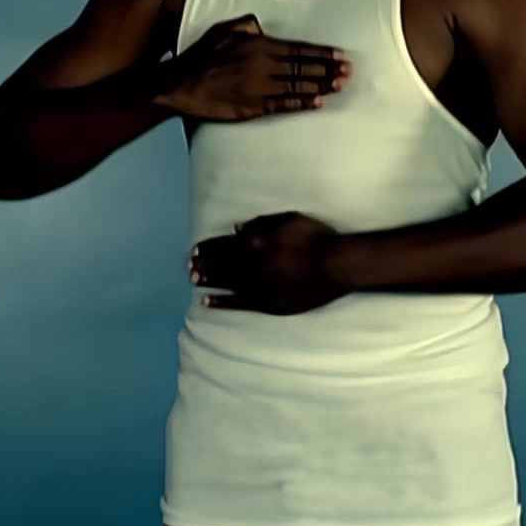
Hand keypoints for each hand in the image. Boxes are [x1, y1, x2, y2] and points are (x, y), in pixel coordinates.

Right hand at [153, 14, 350, 122]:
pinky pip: (283, 105)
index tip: (339, 55)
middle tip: (348, 72)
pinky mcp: (253, 107)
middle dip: (328, 70)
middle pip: (303, 68)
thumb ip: (245, 24)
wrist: (181, 85)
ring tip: (339, 86)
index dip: (321, 53)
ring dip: (321, 86)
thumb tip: (261, 25)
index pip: (298, 49)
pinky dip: (302, 104)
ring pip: (298, 87)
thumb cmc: (200, 56)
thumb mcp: (222, 30)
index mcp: (258, 45)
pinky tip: (318, 103)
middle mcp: (263, 66)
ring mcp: (259, 89)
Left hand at [188, 212, 347, 314]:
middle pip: (221, 264)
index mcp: (255, 245)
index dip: (209, 247)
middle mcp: (251, 266)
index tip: (194, 250)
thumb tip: (236, 229)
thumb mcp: (288, 221)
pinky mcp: (267, 304)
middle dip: (203, 265)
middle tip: (188, 266)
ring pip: (225, 283)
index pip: (225, 245)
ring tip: (193, 280)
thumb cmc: (315, 238)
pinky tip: (207, 302)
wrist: (337, 266)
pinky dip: (221, 302)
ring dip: (207, 281)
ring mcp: (258, 287)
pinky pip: (238, 304)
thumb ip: (261, 224)